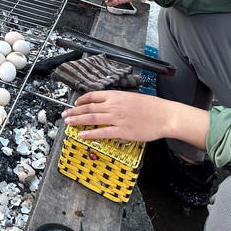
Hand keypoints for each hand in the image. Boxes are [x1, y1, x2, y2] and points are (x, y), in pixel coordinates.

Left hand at [61, 90, 210, 148]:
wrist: (165, 115)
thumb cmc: (152, 107)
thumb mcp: (132, 97)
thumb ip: (118, 101)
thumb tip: (108, 104)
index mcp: (116, 96)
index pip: (93, 96)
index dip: (81, 100)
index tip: (75, 103)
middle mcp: (114, 106)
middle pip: (89, 108)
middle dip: (74, 111)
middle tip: (65, 115)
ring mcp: (117, 119)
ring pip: (92, 119)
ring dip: (78, 121)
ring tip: (68, 123)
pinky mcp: (122, 131)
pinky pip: (102, 133)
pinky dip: (90, 134)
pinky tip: (82, 135)